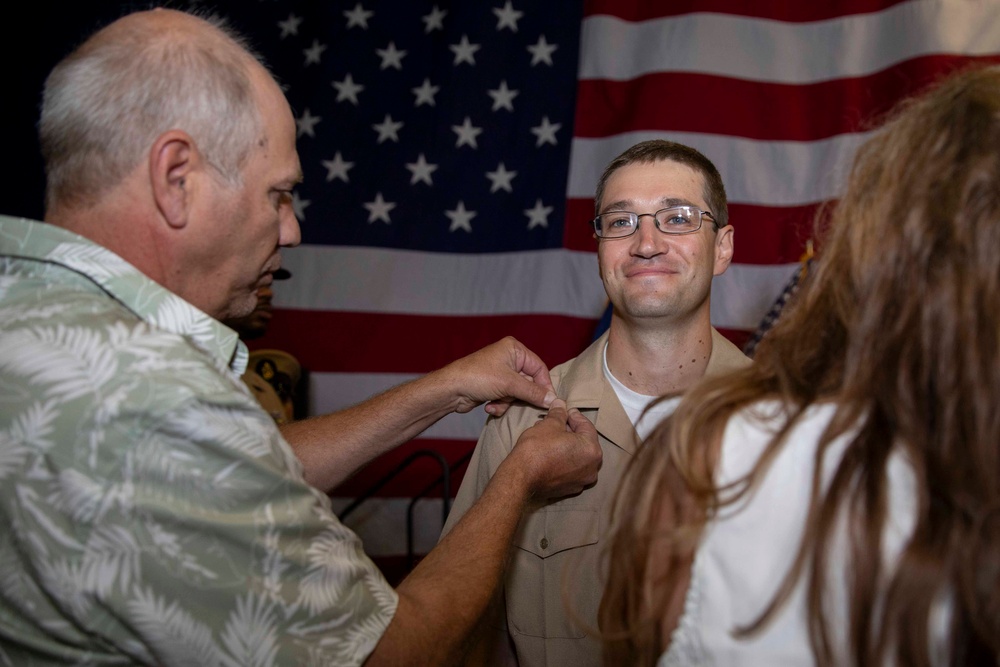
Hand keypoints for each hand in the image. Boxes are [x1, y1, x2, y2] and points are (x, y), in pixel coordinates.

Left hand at [439, 337, 555, 415]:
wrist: (451, 390)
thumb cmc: (479, 378)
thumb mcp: (510, 384)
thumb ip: (534, 392)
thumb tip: (553, 401)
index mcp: (515, 349)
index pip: (539, 368)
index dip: (544, 386)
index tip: (549, 402)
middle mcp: (509, 358)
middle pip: (529, 382)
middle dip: (521, 396)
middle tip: (518, 404)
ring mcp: (501, 372)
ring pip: (518, 392)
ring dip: (508, 402)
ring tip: (496, 403)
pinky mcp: (494, 385)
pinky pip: (507, 397)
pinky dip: (500, 404)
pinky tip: (489, 406)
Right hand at [506, 399, 601, 499]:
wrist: (521, 479)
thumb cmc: (537, 449)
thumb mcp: (549, 425)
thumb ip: (559, 414)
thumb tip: (561, 405)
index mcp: (592, 450)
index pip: (587, 426)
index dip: (574, 416)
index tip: (565, 410)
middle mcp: (592, 468)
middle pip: (583, 442)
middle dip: (569, 431)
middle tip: (555, 422)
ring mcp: (581, 481)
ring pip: (577, 456)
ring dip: (565, 445)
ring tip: (549, 436)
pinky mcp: (569, 489)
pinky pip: (570, 469)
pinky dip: (563, 459)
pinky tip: (550, 452)